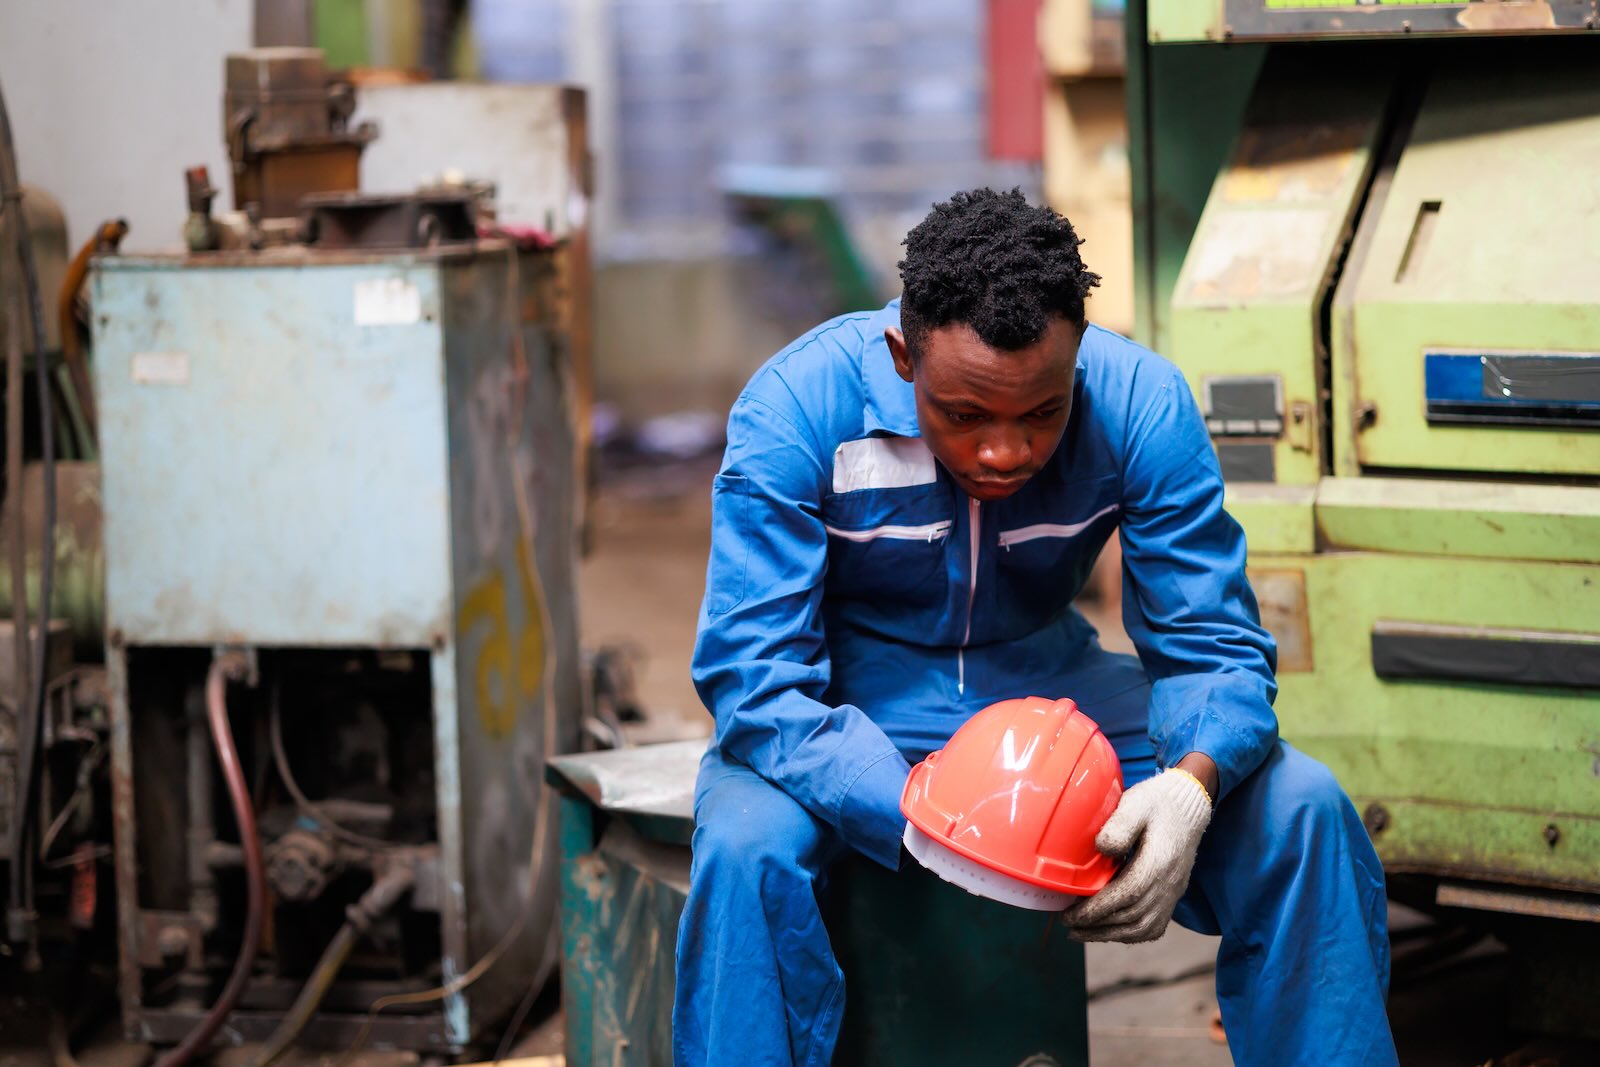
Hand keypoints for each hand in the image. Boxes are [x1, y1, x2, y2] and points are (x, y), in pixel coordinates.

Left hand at [1061, 766, 1212, 942]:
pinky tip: (1108, 930)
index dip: (1098, 909)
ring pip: (1142, 928)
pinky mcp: (1171, 896)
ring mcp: (1172, 893)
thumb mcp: (1136, 803)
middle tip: (1067, 924)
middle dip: (1096, 926)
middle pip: (1132, 918)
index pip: (1128, 894)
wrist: (1188, 807)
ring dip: (1109, 934)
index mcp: (1159, 861)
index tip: (1071, 914)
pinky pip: (1153, 926)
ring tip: (1081, 932)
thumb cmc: (1157, 803)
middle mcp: (1169, 883)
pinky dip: (1128, 934)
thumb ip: (1119, 825)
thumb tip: (1101, 848)